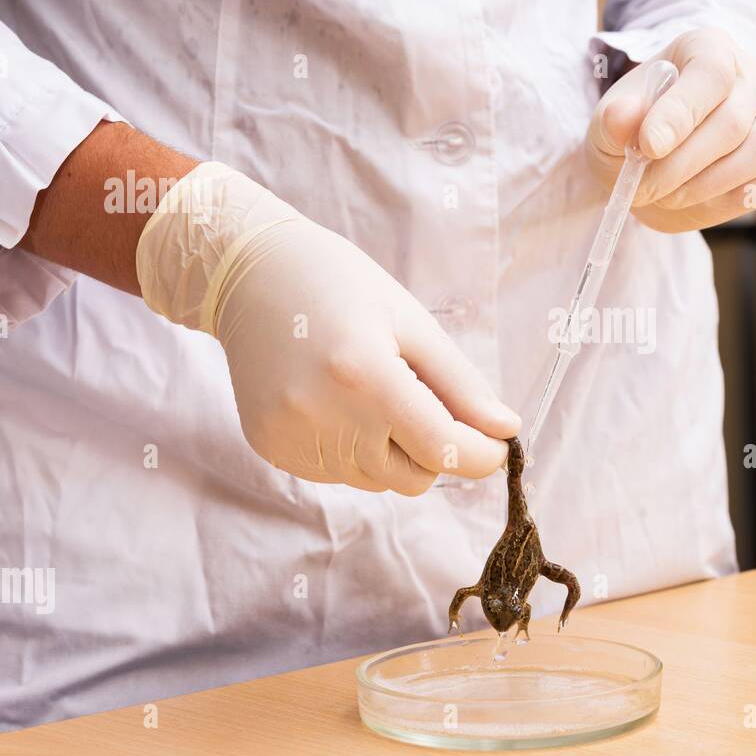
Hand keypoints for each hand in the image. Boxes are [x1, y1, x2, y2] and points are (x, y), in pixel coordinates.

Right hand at [136, 163, 518, 493]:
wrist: (250, 274)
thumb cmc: (342, 287)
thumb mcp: (412, 323)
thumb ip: (461, 384)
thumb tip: (505, 432)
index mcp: (365, 374)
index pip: (442, 450)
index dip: (482, 456)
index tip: (497, 446)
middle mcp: (322, 414)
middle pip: (414, 477)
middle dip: (435, 451)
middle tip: (426, 403)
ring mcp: (291, 436)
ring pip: (377, 481)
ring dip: (393, 452)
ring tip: (373, 393)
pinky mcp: (271, 448)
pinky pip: (338, 475)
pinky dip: (354, 451)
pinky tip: (339, 404)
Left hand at [586, 27, 755, 232]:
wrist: (658, 157)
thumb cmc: (637, 129)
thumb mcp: (610, 121)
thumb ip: (612, 119)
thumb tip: (623, 116)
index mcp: (708, 49)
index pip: (709, 74)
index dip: (680, 113)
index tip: (647, 146)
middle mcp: (751, 80)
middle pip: (732, 122)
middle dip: (680, 165)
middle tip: (641, 186)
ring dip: (706, 186)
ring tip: (666, 194)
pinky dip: (736, 201)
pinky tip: (700, 199)